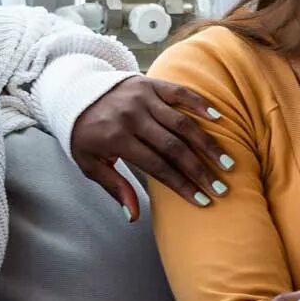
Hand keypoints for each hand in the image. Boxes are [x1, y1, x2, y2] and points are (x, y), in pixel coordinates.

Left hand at [71, 76, 233, 221]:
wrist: (72, 93)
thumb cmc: (84, 134)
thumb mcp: (90, 164)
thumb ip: (114, 187)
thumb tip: (133, 217)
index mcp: (116, 138)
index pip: (156, 166)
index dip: (180, 185)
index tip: (201, 200)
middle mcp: (132, 116)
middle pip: (174, 146)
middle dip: (199, 169)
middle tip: (220, 187)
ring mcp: (143, 97)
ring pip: (182, 122)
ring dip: (207, 144)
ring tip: (226, 162)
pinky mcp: (150, 83)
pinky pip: (180, 92)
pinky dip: (200, 104)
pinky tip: (218, 119)